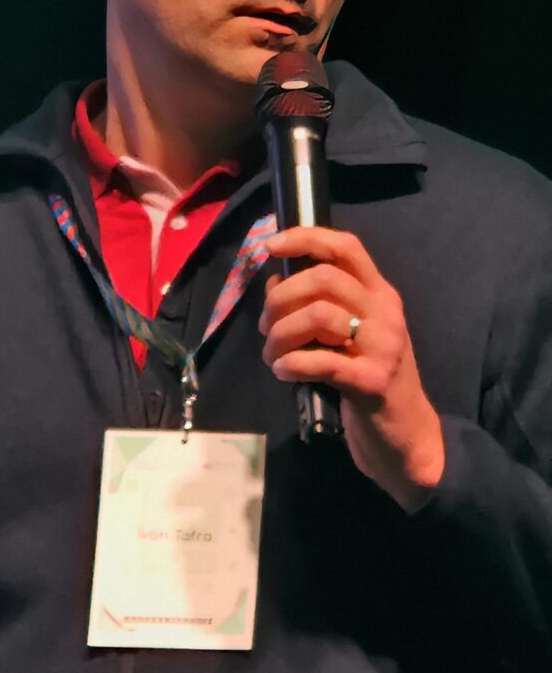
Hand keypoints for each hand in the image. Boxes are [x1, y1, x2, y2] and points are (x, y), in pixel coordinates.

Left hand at [259, 227, 444, 511]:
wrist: (406, 435)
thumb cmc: (368, 377)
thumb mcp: (351, 333)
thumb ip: (320, 303)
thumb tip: (275, 281)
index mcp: (380, 294)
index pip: (347, 246)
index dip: (306, 238)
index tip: (271, 246)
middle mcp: (385, 313)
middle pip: (325, 278)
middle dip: (281, 297)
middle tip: (265, 325)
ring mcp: (383, 347)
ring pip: (319, 314)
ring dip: (280, 333)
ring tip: (271, 354)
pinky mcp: (372, 382)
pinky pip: (321, 362)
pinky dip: (291, 363)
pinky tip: (282, 371)